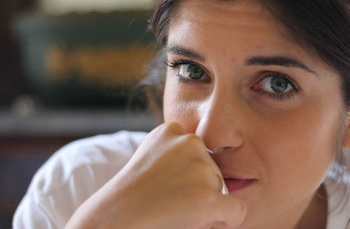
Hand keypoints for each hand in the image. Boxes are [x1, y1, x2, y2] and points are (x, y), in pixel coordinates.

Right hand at [65, 123, 246, 228]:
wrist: (114, 216)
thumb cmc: (130, 193)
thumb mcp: (150, 158)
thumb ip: (175, 152)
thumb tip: (208, 166)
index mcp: (171, 130)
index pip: (197, 152)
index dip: (187, 174)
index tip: (167, 184)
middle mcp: (189, 142)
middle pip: (211, 170)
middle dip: (199, 188)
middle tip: (171, 200)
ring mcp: (200, 168)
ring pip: (220, 189)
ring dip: (207, 202)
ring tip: (175, 209)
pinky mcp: (208, 196)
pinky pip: (235, 210)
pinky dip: (227, 220)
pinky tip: (204, 223)